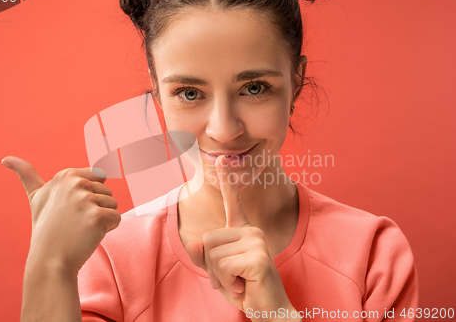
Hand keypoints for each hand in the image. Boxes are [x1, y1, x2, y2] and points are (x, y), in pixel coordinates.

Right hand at [2, 156, 120, 273]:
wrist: (49, 259)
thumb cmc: (46, 228)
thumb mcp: (36, 197)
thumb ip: (26, 175)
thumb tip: (7, 158)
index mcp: (66, 176)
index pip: (100, 176)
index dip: (91, 194)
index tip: (73, 207)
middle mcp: (76, 184)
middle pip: (108, 191)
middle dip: (97, 208)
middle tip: (75, 222)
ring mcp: (86, 200)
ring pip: (113, 205)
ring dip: (102, 219)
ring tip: (81, 228)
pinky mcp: (97, 216)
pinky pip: (116, 218)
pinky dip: (108, 229)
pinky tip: (89, 235)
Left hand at [185, 155, 298, 320]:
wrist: (268, 309)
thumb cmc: (243, 287)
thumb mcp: (217, 272)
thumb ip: (204, 257)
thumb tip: (196, 243)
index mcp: (242, 230)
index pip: (232, 201)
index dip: (226, 179)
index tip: (221, 158)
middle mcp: (251, 230)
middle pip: (208, 239)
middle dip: (212, 266)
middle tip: (231, 277)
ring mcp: (256, 241)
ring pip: (213, 253)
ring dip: (220, 276)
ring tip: (238, 281)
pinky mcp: (257, 256)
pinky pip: (223, 267)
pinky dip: (227, 283)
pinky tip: (243, 286)